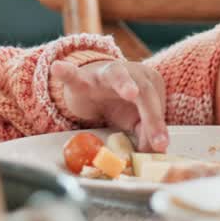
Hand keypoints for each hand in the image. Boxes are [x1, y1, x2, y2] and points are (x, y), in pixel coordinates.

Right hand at [51, 60, 168, 151]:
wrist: (93, 85)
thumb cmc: (119, 103)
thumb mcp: (134, 120)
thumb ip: (144, 133)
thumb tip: (154, 153)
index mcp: (149, 83)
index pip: (157, 105)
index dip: (159, 126)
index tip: (161, 146)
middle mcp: (132, 73)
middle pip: (145, 92)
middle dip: (151, 116)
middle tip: (156, 138)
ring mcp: (105, 74)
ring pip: (117, 75)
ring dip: (125, 83)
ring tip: (131, 93)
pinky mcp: (82, 79)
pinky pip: (74, 76)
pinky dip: (66, 73)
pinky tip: (58, 68)